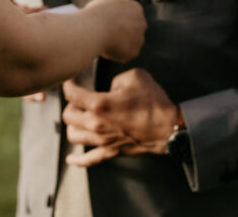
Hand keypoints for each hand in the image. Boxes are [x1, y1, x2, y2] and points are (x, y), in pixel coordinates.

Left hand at [62, 69, 181, 166]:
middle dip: (71, 105)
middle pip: (68, 116)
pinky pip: (89, 159)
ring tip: (80, 119)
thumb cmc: (154, 102)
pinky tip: (71, 158)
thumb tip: (110, 87)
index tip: (71, 79)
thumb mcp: (134, 77)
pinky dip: (78, 160)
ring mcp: (103, 140)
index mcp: (99, 104)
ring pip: (73, 136)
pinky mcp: (111, 151)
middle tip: (79, 99)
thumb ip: (116, 79)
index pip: (71, 93)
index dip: (68, 83)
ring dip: (73, 126)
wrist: (169, 127)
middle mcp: (96, 124)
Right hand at [82, 0, 145, 62]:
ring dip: (118, 45)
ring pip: (128, 44)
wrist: (96, 28)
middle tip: (106, 36)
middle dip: (121, 34)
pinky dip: (114, 54)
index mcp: (135, 8)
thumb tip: (104, 17)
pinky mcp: (134, 52)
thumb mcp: (102, 5)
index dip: (117, 22)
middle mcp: (141, 23)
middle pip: (132, 31)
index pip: (129, 17)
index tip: (107, 24)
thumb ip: (110, 11)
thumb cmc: (95, 14)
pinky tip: (104, 48)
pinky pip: (123, 55)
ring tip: (102, 41)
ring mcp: (139, 38)